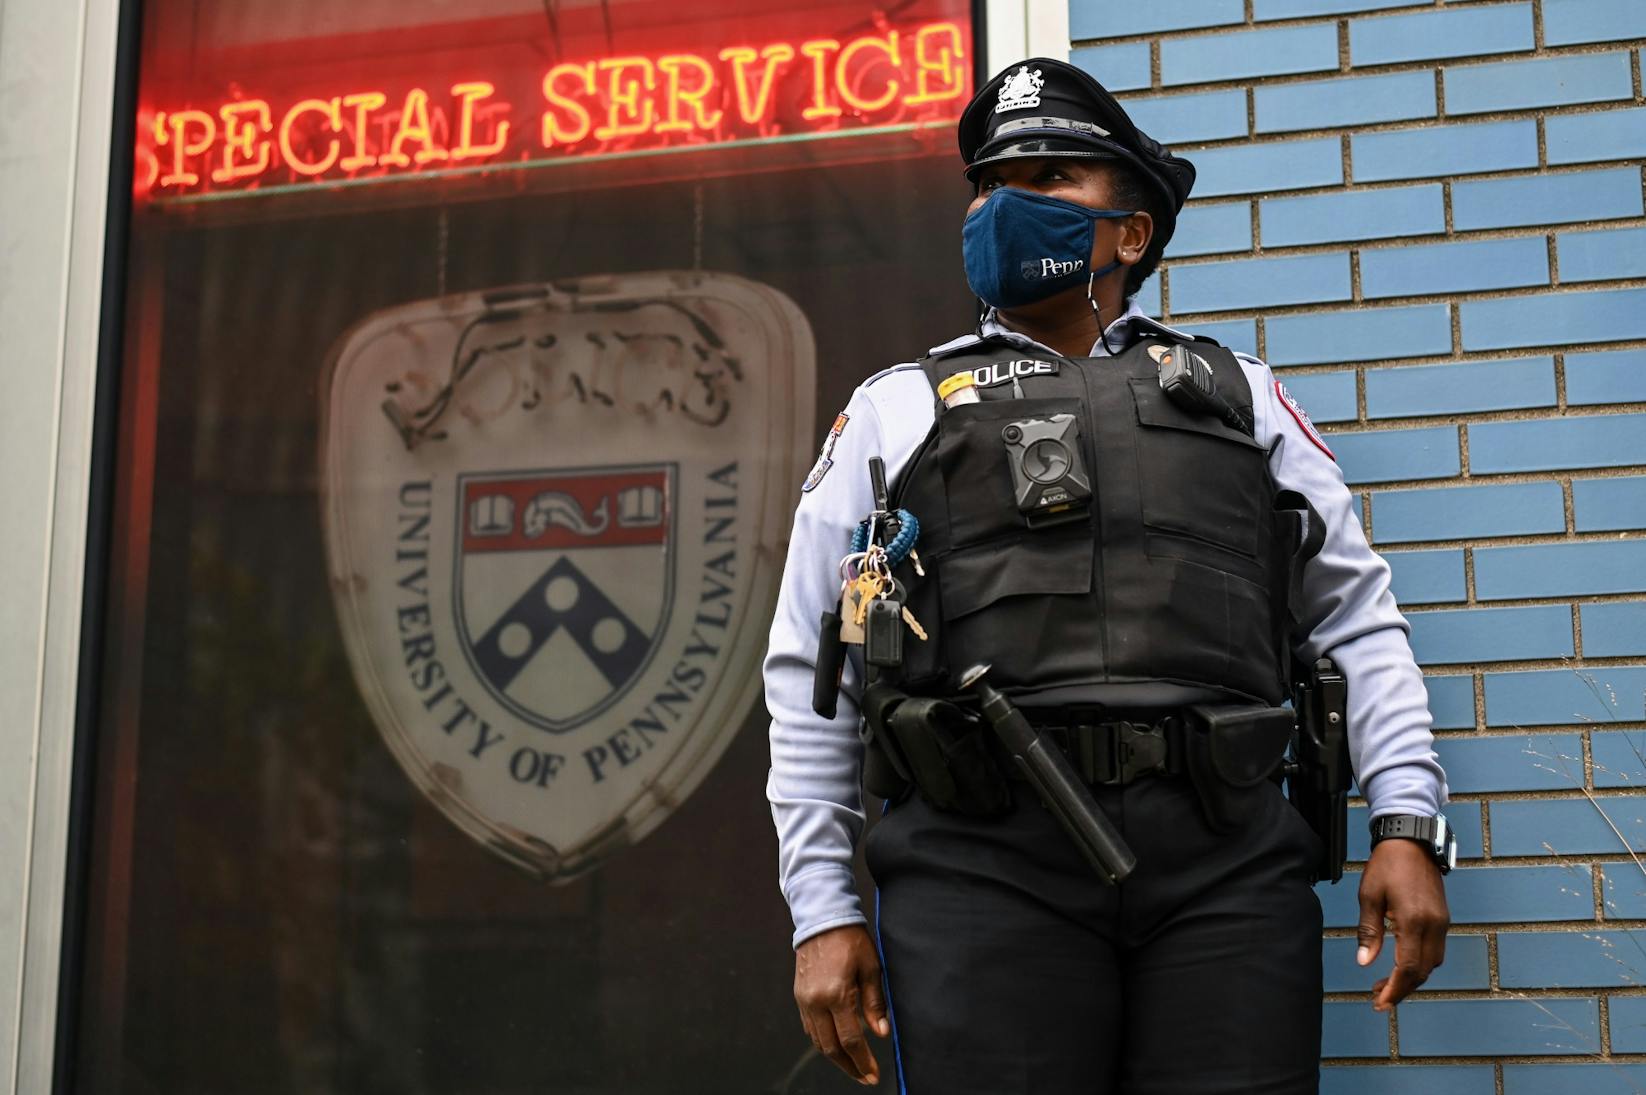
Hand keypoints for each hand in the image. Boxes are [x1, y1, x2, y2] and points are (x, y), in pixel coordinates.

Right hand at [793, 924, 889, 1084]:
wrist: (821, 918)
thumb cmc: (850, 939)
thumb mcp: (871, 967)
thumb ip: (875, 1002)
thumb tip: (881, 1032)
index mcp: (837, 994)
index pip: (851, 1039)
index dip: (863, 1061)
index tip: (874, 1075)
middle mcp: (816, 1001)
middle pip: (831, 1047)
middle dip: (849, 1067)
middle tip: (865, 1078)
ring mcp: (804, 1000)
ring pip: (818, 1041)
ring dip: (836, 1058)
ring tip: (853, 1067)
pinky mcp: (799, 996)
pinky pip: (810, 1027)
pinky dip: (823, 1041)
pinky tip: (836, 1044)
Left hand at [1356, 837, 1449, 1010]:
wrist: (1411, 841)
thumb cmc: (1386, 865)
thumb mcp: (1369, 896)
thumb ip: (1369, 931)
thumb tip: (1365, 962)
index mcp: (1413, 920)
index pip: (1408, 967)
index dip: (1395, 989)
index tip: (1382, 1002)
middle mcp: (1434, 925)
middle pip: (1422, 971)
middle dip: (1402, 989)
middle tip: (1379, 998)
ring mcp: (1442, 922)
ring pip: (1432, 963)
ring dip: (1411, 978)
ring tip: (1385, 984)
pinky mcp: (1443, 918)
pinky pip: (1435, 950)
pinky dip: (1420, 963)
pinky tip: (1401, 964)